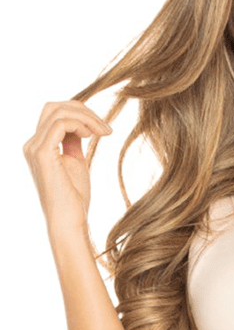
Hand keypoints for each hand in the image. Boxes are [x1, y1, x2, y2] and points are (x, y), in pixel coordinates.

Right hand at [22, 99, 111, 237]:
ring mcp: (34, 148)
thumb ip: (73, 142)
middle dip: (83, 110)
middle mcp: (32, 145)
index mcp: (38, 146)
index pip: (55, 115)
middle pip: (53, 107)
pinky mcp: (42, 154)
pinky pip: (60, 123)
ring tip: (104, 132)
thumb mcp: (75, 163)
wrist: (69, 221)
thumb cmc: (74, 198)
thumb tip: (81, 126)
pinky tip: (93, 135)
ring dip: (86, 117)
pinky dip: (80, 123)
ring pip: (58, 111)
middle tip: (105, 127)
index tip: (103, 129)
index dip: (80, 114)